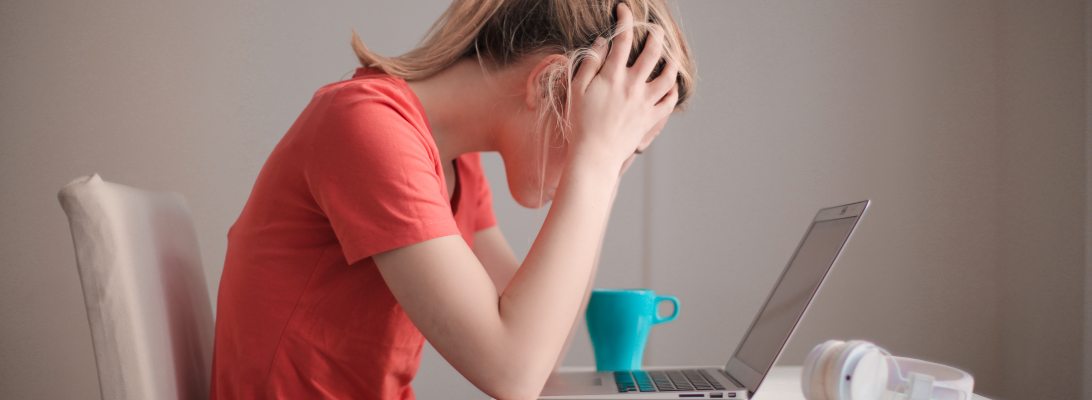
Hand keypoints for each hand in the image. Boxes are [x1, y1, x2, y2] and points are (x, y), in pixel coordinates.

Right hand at [567, 2, 678, 172]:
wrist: (594, 155)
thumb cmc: (580, 123)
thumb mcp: (576, 90)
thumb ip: (590, 63)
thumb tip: (603, 43)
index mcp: (613, 76)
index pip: (623, 39)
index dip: (625, 20)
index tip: (624, 10)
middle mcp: (633, 86)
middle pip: (653, 52)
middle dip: (656, 35)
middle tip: (655, 29)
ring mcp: (645, 102)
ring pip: (668, 75)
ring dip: (671, 61)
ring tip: (670, 54)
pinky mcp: (651, 119)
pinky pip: (669, 101)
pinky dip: (673, 90)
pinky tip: (671, 84)